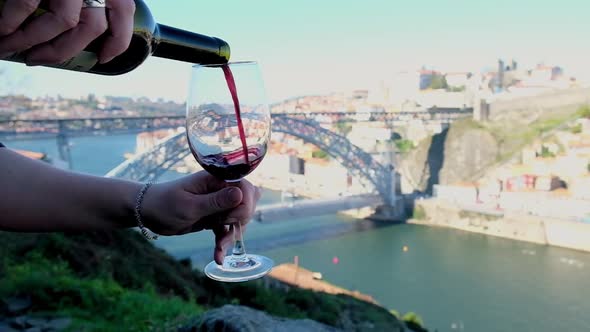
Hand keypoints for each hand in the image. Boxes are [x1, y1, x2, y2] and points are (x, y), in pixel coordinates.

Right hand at [0, 0, 134, 63]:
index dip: (117, 43)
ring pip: (61, 23)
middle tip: (35, 59)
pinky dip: (12, 22)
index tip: (103, 58)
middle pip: (90, 29)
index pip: (124, 15)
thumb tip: (72, 28)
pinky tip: (2, 30)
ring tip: (10, 47)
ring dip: (33, 41)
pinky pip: (26, 5)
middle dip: (60, 51)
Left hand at [141, 171, 261, 263]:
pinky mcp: (214, 217)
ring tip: (219, 250)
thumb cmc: (164, 204)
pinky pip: (227, 230)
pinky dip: (224, 243)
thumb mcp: (189, 206)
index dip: (245, 204)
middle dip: (239, 221)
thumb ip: (216, 201)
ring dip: (232, 236)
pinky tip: (219, 257)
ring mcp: (218, 204)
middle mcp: (220, 189)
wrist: (147, 213)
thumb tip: (241, 193)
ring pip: (239, 219)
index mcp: (216, 179)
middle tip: (223, 230)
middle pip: (247, 203)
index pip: (245, 187)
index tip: (232, 218)